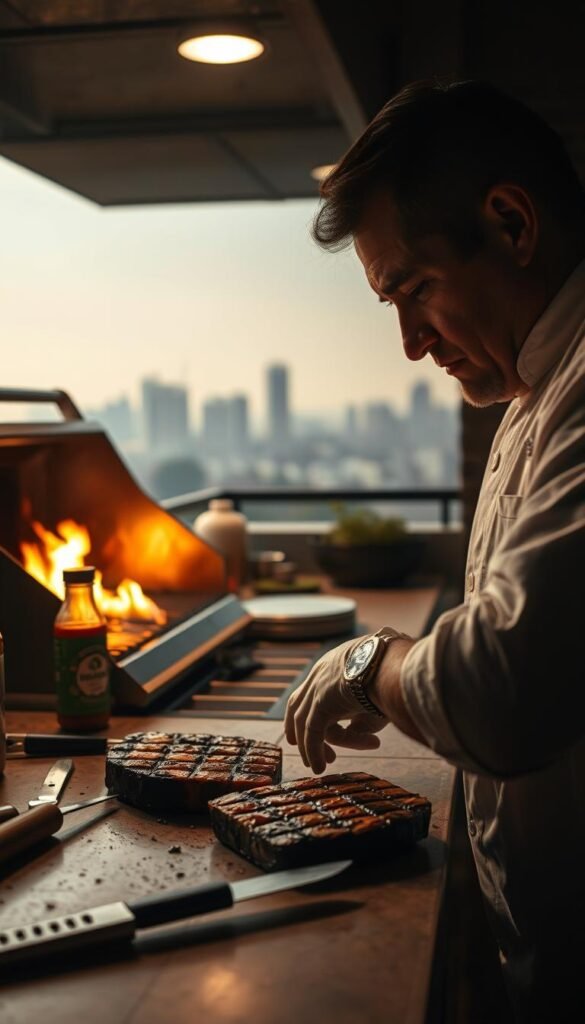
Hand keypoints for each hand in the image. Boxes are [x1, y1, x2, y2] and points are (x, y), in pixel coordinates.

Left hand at [284, 636, 387, 774]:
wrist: (397, 664)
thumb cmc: (394, 678)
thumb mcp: (375, 699)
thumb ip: (361, 716)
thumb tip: (353, 732)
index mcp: (333, 666)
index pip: (314, 691)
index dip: (314, 713)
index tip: (326, 732)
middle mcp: (320, 674)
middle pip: (299, 705)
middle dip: (302, 730)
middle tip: (315, 747)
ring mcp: (318, 687)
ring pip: (309, 723)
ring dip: (317, 746)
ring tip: (328, 763)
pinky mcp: (322, 702)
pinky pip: (313, 733)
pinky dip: (314, 752)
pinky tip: (320, 768)